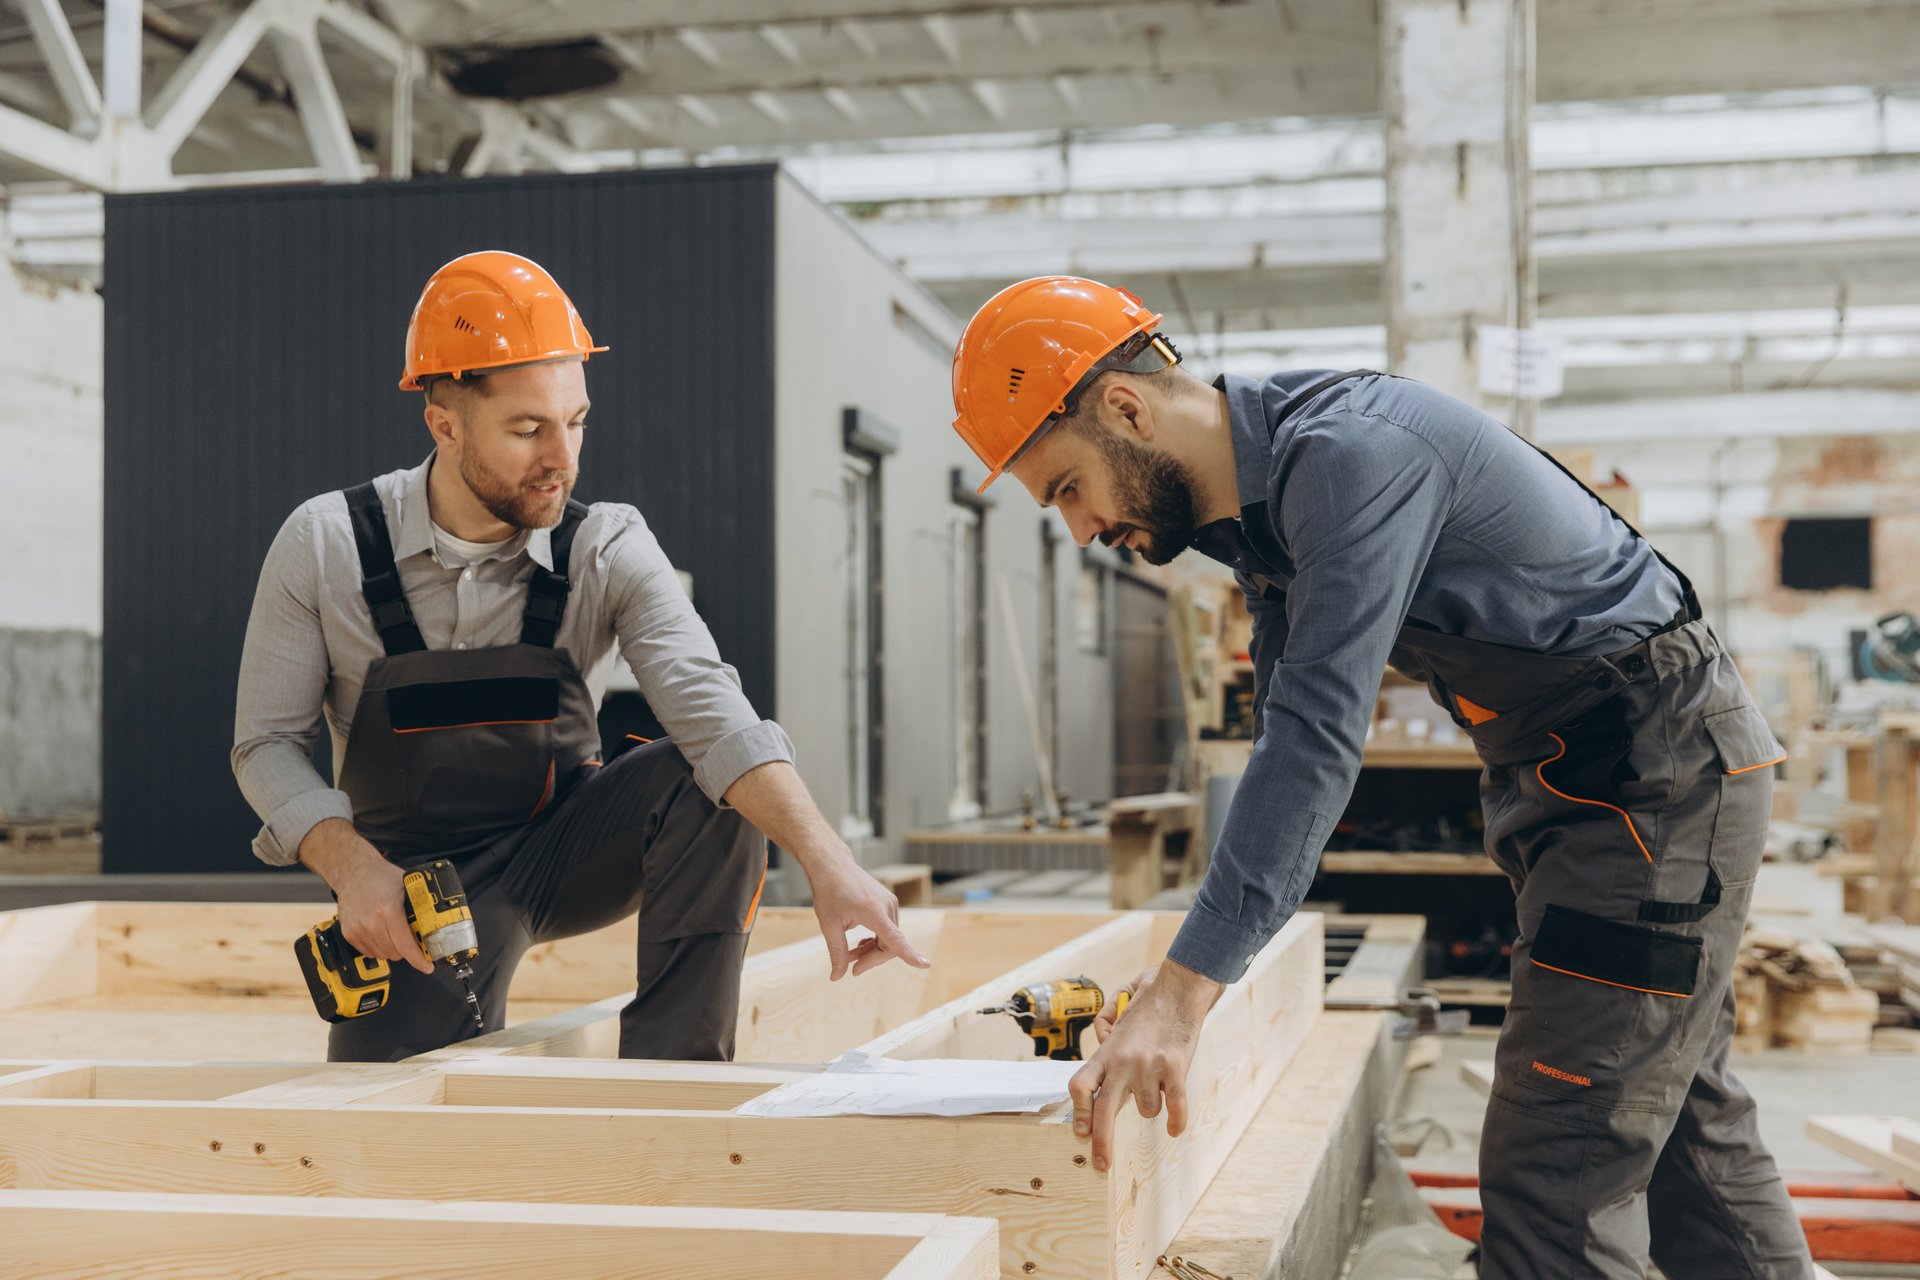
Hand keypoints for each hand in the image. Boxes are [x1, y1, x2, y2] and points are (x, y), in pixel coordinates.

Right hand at [298, 819, 432, 974]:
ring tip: (395, 935)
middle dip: (407, 952)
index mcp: (389, 911)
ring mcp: (358, 929)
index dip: (418, 960)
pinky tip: (382, 934)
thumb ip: (420, 905)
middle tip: (413, 942)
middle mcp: (371, 923)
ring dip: (393, 950)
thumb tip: (438, 922)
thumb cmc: (381, 877)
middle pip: (395, 953)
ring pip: (382, 955)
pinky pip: (369, 952)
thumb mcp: (407, 887)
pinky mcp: (349, 933)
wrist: (353, 872)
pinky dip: (378, 948)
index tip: (427, 967)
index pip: (406, 945)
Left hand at [804, 851, 930, 979]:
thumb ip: (837, 952)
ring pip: (889, 939)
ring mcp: (890, 903)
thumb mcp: (829, 925)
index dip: (910, 954)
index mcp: (873, 911)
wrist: (833, 865)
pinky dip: (876, 940)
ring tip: (851, 955)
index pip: (895, 939)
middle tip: (852, 969)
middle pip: (890, 945)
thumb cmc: (829, 892)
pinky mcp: (889, 903)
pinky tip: (861, 944)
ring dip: (873, 951)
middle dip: (873, 959)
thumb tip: (837, 978)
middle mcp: (887, 906)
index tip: (925, 965)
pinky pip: (888, 929)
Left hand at [1068, 960, 1221, 1172]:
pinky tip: (1176, 1129)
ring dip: (1153, 1105)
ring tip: (1158, 1083)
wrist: (1178, 989)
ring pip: (1147, 1109)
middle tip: (1101, 1165)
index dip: (1079, 1112)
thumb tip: (1101, 1069)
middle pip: (1105, 1110)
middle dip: (1101, 1143)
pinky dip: (1177, 1120)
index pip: (1080, 1084)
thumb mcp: (1116, 1020)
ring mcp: (1148, 1066)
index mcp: (1106, 1051)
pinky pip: (1175, 1105)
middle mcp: (1123, 1061)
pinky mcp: (1174, 1068)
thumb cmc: (1147, 1004)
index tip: (1080, 1133)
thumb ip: (1105, 1045)